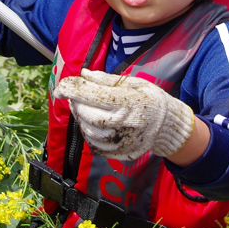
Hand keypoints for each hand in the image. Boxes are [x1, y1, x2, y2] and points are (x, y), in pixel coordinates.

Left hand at [53, 70, 193, 160]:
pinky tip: (91, 121)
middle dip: (75, 103)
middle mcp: (126, 124)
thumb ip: (106, 80)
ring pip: (88, 130)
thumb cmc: (149, 99)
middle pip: (87, 114)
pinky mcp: (119, 153)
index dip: (73, 90)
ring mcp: (122, 141)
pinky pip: (94, 144)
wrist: (167, 125)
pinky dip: (87, 131)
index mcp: (130, 102)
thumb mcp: (133, 83)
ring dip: (80, 117)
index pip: (94, 95)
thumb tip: (83, 75)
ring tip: (83, 106)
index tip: (61, 86)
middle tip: (74, 94)